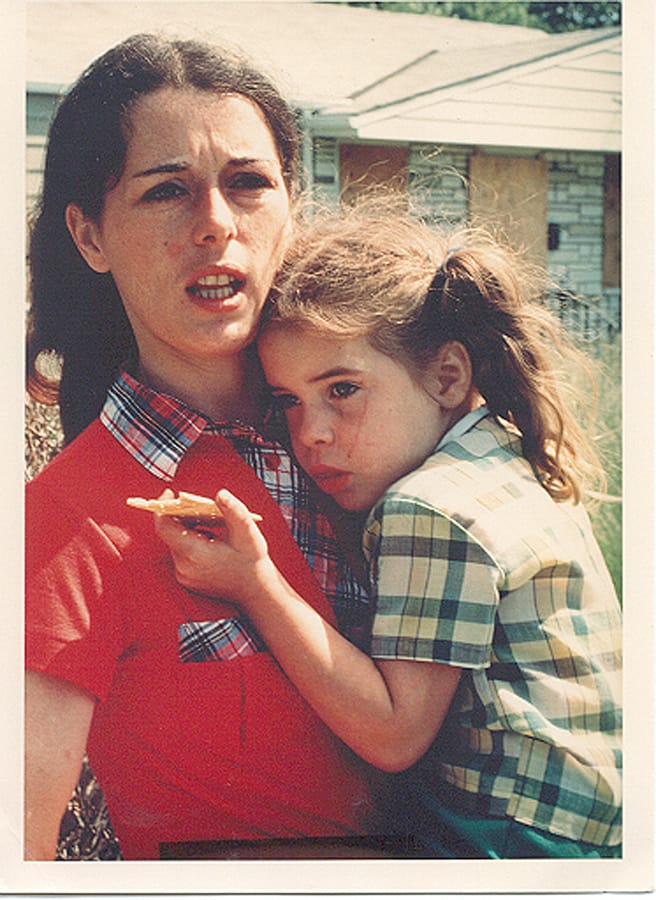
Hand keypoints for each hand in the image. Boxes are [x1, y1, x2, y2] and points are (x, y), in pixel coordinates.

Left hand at [154, 488, 272, 604]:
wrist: (256, 590)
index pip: (164, 527)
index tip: (170, 493)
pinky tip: (209, 537)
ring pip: (175, 542)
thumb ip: (233, 510)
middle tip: (199, 506)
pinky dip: (190, 541)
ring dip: (187, 529)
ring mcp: (184, 575)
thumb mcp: (247, 532)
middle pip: (170, 533)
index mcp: (195, 554)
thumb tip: (220, 494)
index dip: (163, 507)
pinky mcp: (186, 579)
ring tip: (209, 523)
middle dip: (180, 516)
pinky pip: (181, 553)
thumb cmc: (252, 561)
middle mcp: (184, 567)